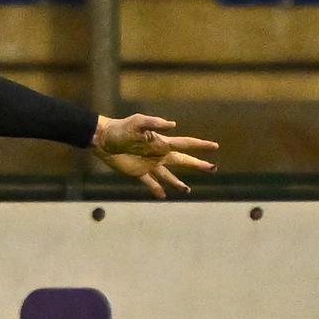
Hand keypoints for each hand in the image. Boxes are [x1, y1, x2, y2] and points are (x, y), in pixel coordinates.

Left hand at [93, 113, 218, 198]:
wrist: (103, 139)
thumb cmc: (120, 128)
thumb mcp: (138, 122)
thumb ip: (155, 124)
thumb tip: (174, 125)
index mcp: (161, 142)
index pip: (185, 144)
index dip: (200, 145)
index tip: (215, 146)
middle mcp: (158, 154)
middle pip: (182, 161)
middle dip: (197, 165)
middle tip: (213, 169)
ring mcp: (149, 164)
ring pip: (168, 176)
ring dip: (177, 182)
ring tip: (187, 191)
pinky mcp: (137, 172)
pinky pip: (150, 183)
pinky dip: (157, 190)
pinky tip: (163, 196)